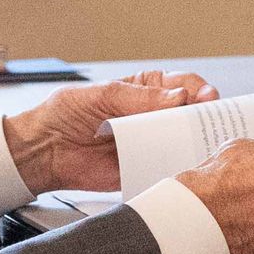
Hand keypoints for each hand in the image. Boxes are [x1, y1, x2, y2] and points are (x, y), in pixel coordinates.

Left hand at [0, 68, 220, 194]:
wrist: (43, 151)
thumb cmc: (65, 114)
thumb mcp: (102, 94)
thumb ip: (140, 97)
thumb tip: (177, 97)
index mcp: (145, 90)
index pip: (183, 85)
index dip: (199, 91)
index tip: (206, 99)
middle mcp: (152, 116)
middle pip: (190, 115)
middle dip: (205, 118)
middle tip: (210, 123)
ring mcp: (149, 142)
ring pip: (183, 142)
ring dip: (195, 143)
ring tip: (202, 145)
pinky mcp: (142, 167)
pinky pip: (166, 167)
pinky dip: (177, 167)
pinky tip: (183, 165)